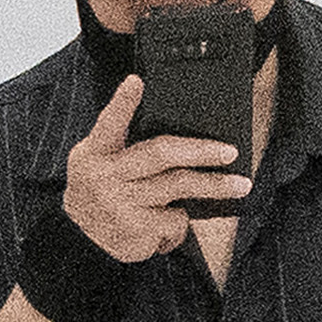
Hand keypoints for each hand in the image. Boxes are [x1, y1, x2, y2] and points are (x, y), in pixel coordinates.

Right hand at [55, 73, 244, 265]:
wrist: (80, 240)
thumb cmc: (103, 193)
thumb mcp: (101, 165)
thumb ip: (128, 150)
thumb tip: (188, 138)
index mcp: (93, 153)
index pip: (108, 124)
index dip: (122, 102)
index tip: (137, 81)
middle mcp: (103, 175)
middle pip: (159, 153)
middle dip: (200, 150)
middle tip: (229, 151)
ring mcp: (119, 202)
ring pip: (178, 185)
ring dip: (214, 185)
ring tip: (241, 184)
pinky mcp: (135, 227)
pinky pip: (175, 216)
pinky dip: (182, 219)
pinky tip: (176, 221)